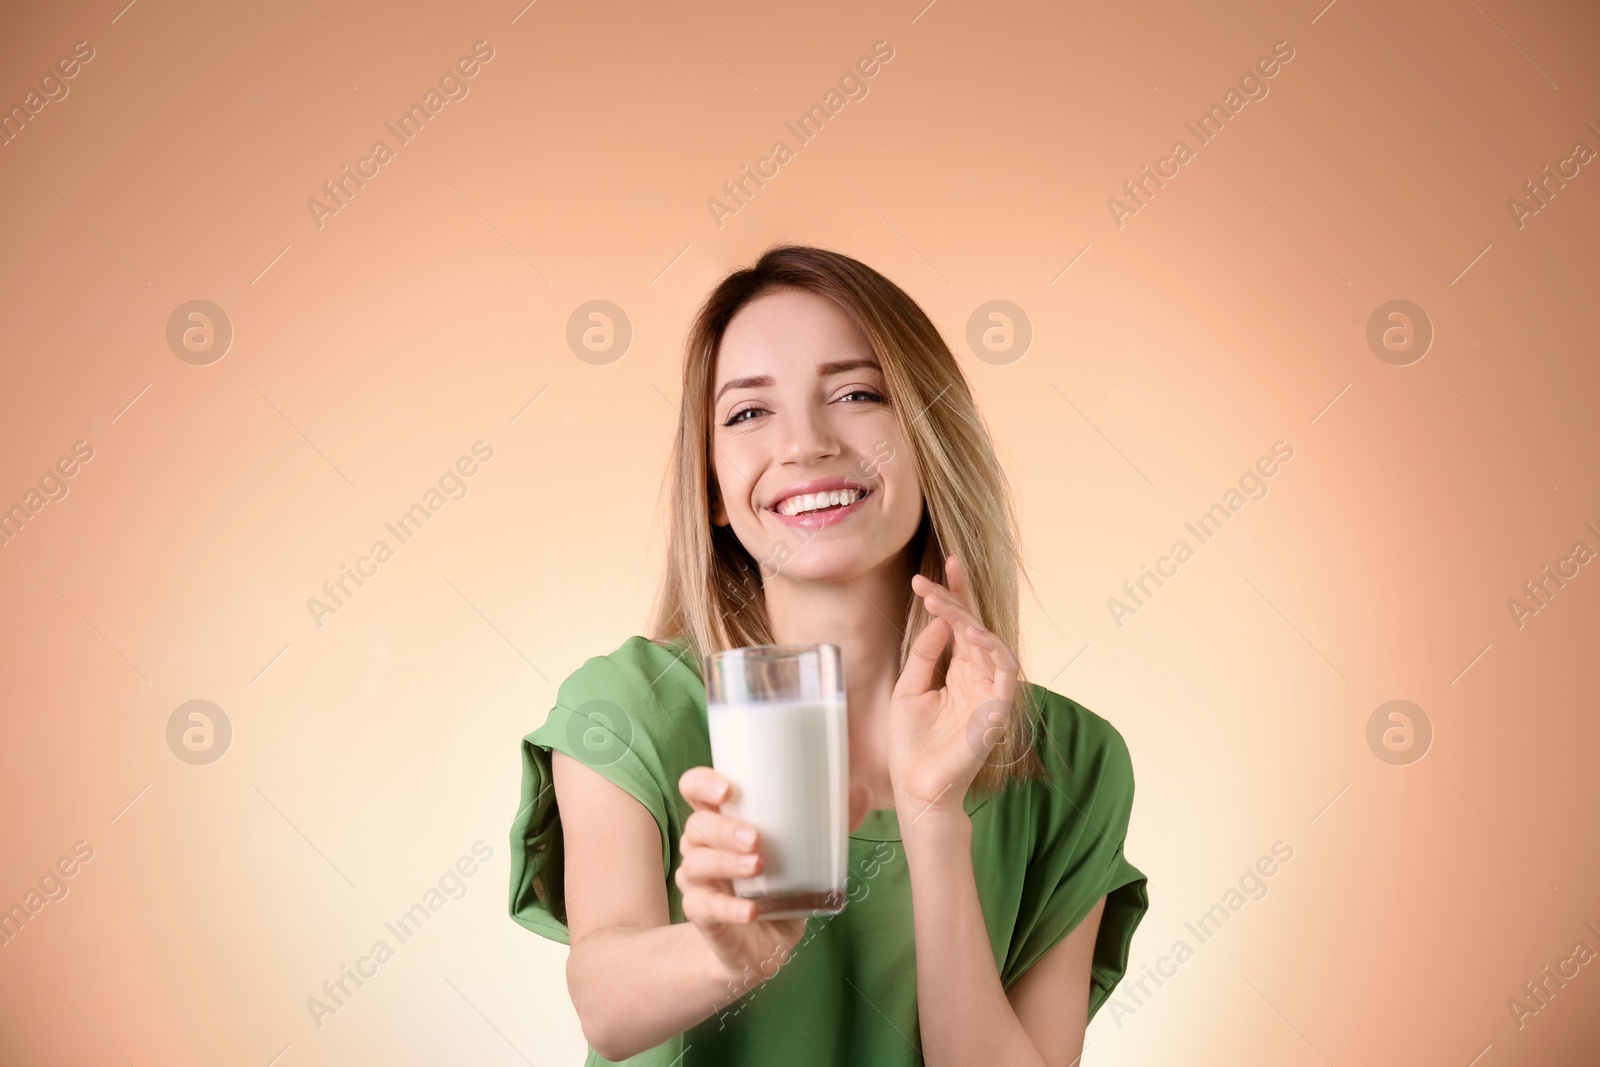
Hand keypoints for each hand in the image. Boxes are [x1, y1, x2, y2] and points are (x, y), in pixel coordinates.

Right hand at [675, 767, 869, 991]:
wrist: (760, 946)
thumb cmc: (776, 887)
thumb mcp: (803, 857)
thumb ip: (828, 826)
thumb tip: (861, 793)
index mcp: (720, 821)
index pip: (693, 789)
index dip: (702, 784)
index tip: (727, 790)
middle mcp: (700, 847)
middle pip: (696, 827)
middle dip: (724, 829)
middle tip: (757, 838)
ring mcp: (697, 882)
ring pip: (696, 864)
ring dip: (727, 863)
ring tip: (758, 866)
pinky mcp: (702, 915)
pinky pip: (706, 907)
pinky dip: (729, 908)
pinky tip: (750, 911)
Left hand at [888, 554, 1020, 817]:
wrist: (916, 788)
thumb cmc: (911, 744)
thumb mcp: (909, 689)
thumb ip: (924, 655)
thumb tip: (937, 619)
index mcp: (956, 671)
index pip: (958, 626)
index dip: (951, 597)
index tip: (928, 574)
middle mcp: (976, 676)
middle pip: (975, 626)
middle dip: (958, 597)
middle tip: (939, 573)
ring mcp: (989, 692)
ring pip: (989, 643)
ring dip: (969, 619)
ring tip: (944, 602)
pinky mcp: (997, 709)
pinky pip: (1004, 671)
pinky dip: (991, 649)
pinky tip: (971, 633)